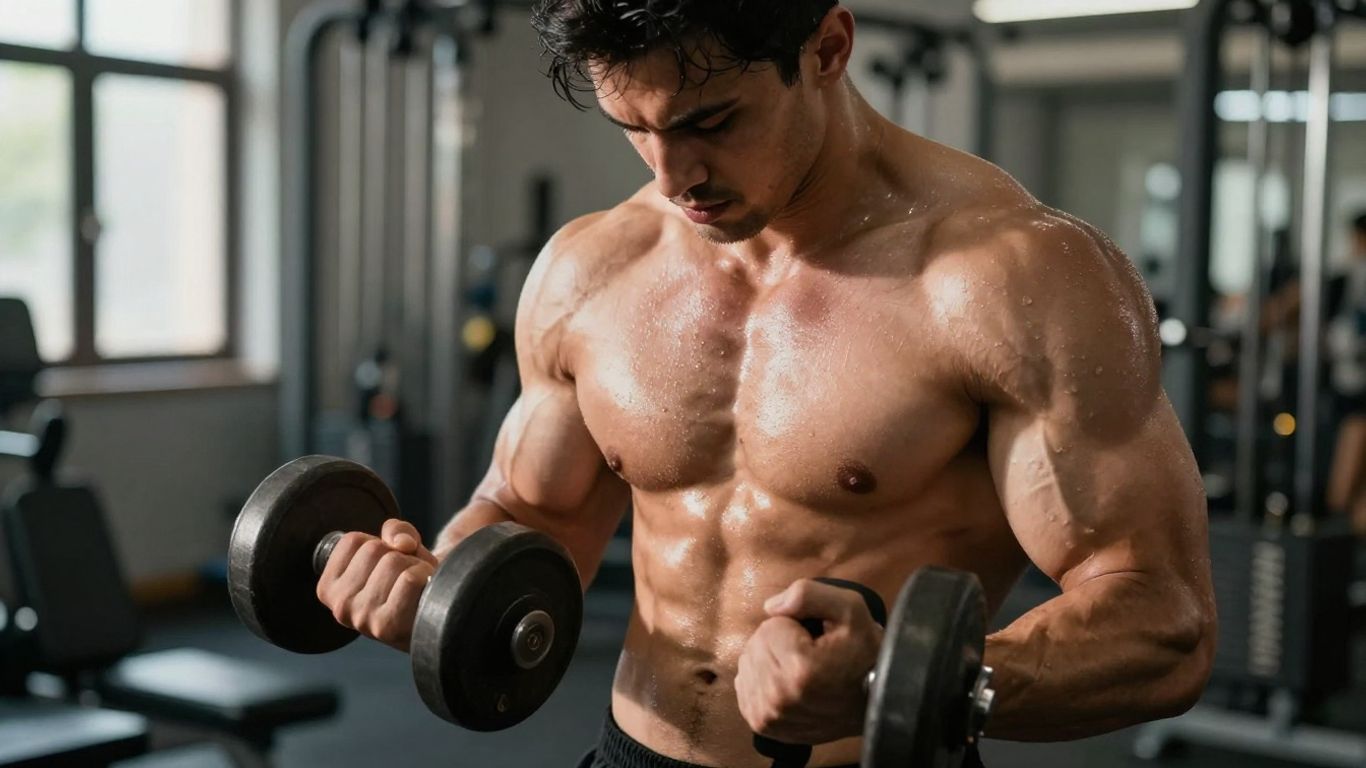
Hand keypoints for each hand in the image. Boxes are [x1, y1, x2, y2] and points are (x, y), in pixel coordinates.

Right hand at [315, 519, 437, 651]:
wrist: (435, 612)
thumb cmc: (409, 577)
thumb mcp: (397, 545)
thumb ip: (395, 529)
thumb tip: (403, 543)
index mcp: (329, 587)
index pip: (352, 541)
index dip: (379, 544)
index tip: (384, 565)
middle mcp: (340, 606)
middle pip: (373, 549)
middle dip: (399, 554)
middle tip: (405, 575)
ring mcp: (362, 618)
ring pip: (393, 561)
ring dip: (415, 564)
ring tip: (416, 584)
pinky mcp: (388, 626)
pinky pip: (410, 578)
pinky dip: (425, 575)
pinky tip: (425, 591)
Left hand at [736, 579, 883, 744]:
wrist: (872, 703)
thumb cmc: (863, 654)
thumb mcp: (850, 609)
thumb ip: (809, 594)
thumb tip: (770, 607)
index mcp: (799, 668)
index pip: (771, 625)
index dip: (794, 626)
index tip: (817, 641)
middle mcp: (779, 696)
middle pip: (756, 644)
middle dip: (779, 644)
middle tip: (810, 656)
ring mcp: (768, 715)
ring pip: (748, 663)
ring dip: (770, 662)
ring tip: (800, 671)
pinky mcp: (762, 724)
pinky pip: (744, 685)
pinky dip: (761, 680)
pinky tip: (786, 684)